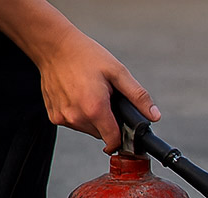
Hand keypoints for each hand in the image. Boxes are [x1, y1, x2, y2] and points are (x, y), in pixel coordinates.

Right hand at [34, 24, 158, 152]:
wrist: (53, 46)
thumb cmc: (85, 56)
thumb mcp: (117, 72)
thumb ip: (138, 96)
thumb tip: (155, 116)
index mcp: (94, 109)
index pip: (114, 141)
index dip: (124, 139)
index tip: (127, 132)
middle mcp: (76, 117)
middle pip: (102, 135)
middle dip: (109, 122)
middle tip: (106, 99)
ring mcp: (62, 118)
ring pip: (88, 130)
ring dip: (94, 119)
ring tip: (91, 95)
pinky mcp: (53, 116)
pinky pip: (74, 123)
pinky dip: (79, 114)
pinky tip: (77, 96)